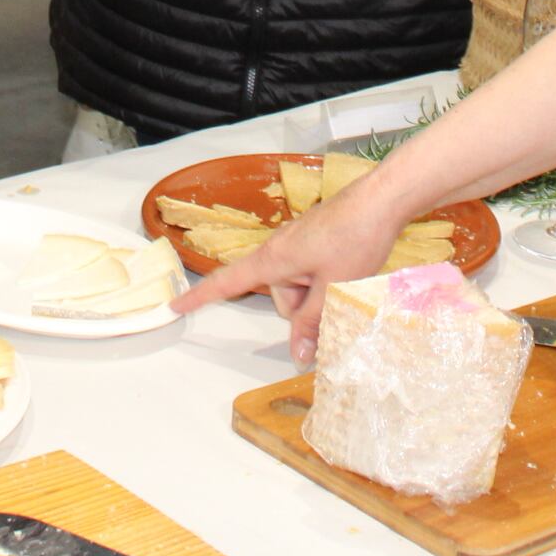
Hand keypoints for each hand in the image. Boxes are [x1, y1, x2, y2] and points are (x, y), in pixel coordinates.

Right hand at [175, 175, 406, 364]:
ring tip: (345, 277)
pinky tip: (347, 270)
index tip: (175, 306)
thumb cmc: (354, 239)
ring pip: (299, 287)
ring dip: (318, 294)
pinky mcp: (315, 241)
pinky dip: (324, 280)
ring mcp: (298, 244)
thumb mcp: (332, 288)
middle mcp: (279, 250)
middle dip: (303, 308)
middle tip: (334, 295)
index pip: (227, 282)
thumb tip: (299, 355)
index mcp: (273, 260)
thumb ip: (313, 323)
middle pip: (279, 297)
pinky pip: (310, 272)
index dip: (200, 296)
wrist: (380, 200)